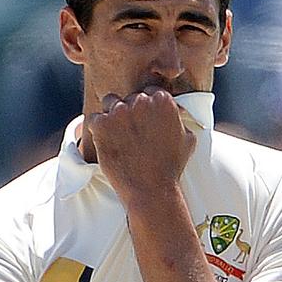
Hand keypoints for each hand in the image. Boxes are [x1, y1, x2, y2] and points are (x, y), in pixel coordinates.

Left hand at [87, 87, 195, 204]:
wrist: (151, 189)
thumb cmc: (171, 166)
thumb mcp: (188, 139)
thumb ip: (180, 119)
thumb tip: (178, 112)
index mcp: (163, 100)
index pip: (149, 92)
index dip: (146, 108)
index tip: (143, 122)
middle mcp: (141, 101)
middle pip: (129, 98)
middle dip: (129, 112)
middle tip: (130, 134)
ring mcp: (120, 111)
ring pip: (110, 102)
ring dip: (112, 116)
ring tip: (116, 136)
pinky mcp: (102, 124)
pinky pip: (94, 119)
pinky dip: (97, 129)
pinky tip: (106, 143)